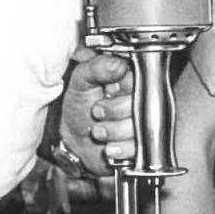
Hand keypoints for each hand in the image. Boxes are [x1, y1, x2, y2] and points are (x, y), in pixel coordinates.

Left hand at [60, 50, 135, 172]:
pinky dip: (119, 149)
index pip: (142, 80)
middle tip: (97, 111)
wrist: (71, 139)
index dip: (123, 88)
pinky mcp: (140, 146)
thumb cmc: (79, 107)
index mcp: (130, 82)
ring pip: (140, 128)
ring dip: (114, 131)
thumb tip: (119, 64)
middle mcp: (140, 103)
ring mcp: (141, 125)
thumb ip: (98, 67)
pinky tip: (108, 147)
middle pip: (143, 105)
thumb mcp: (81, 81)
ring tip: (97, 130)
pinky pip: (138, 148)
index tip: (107, 90)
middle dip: (115, 111)